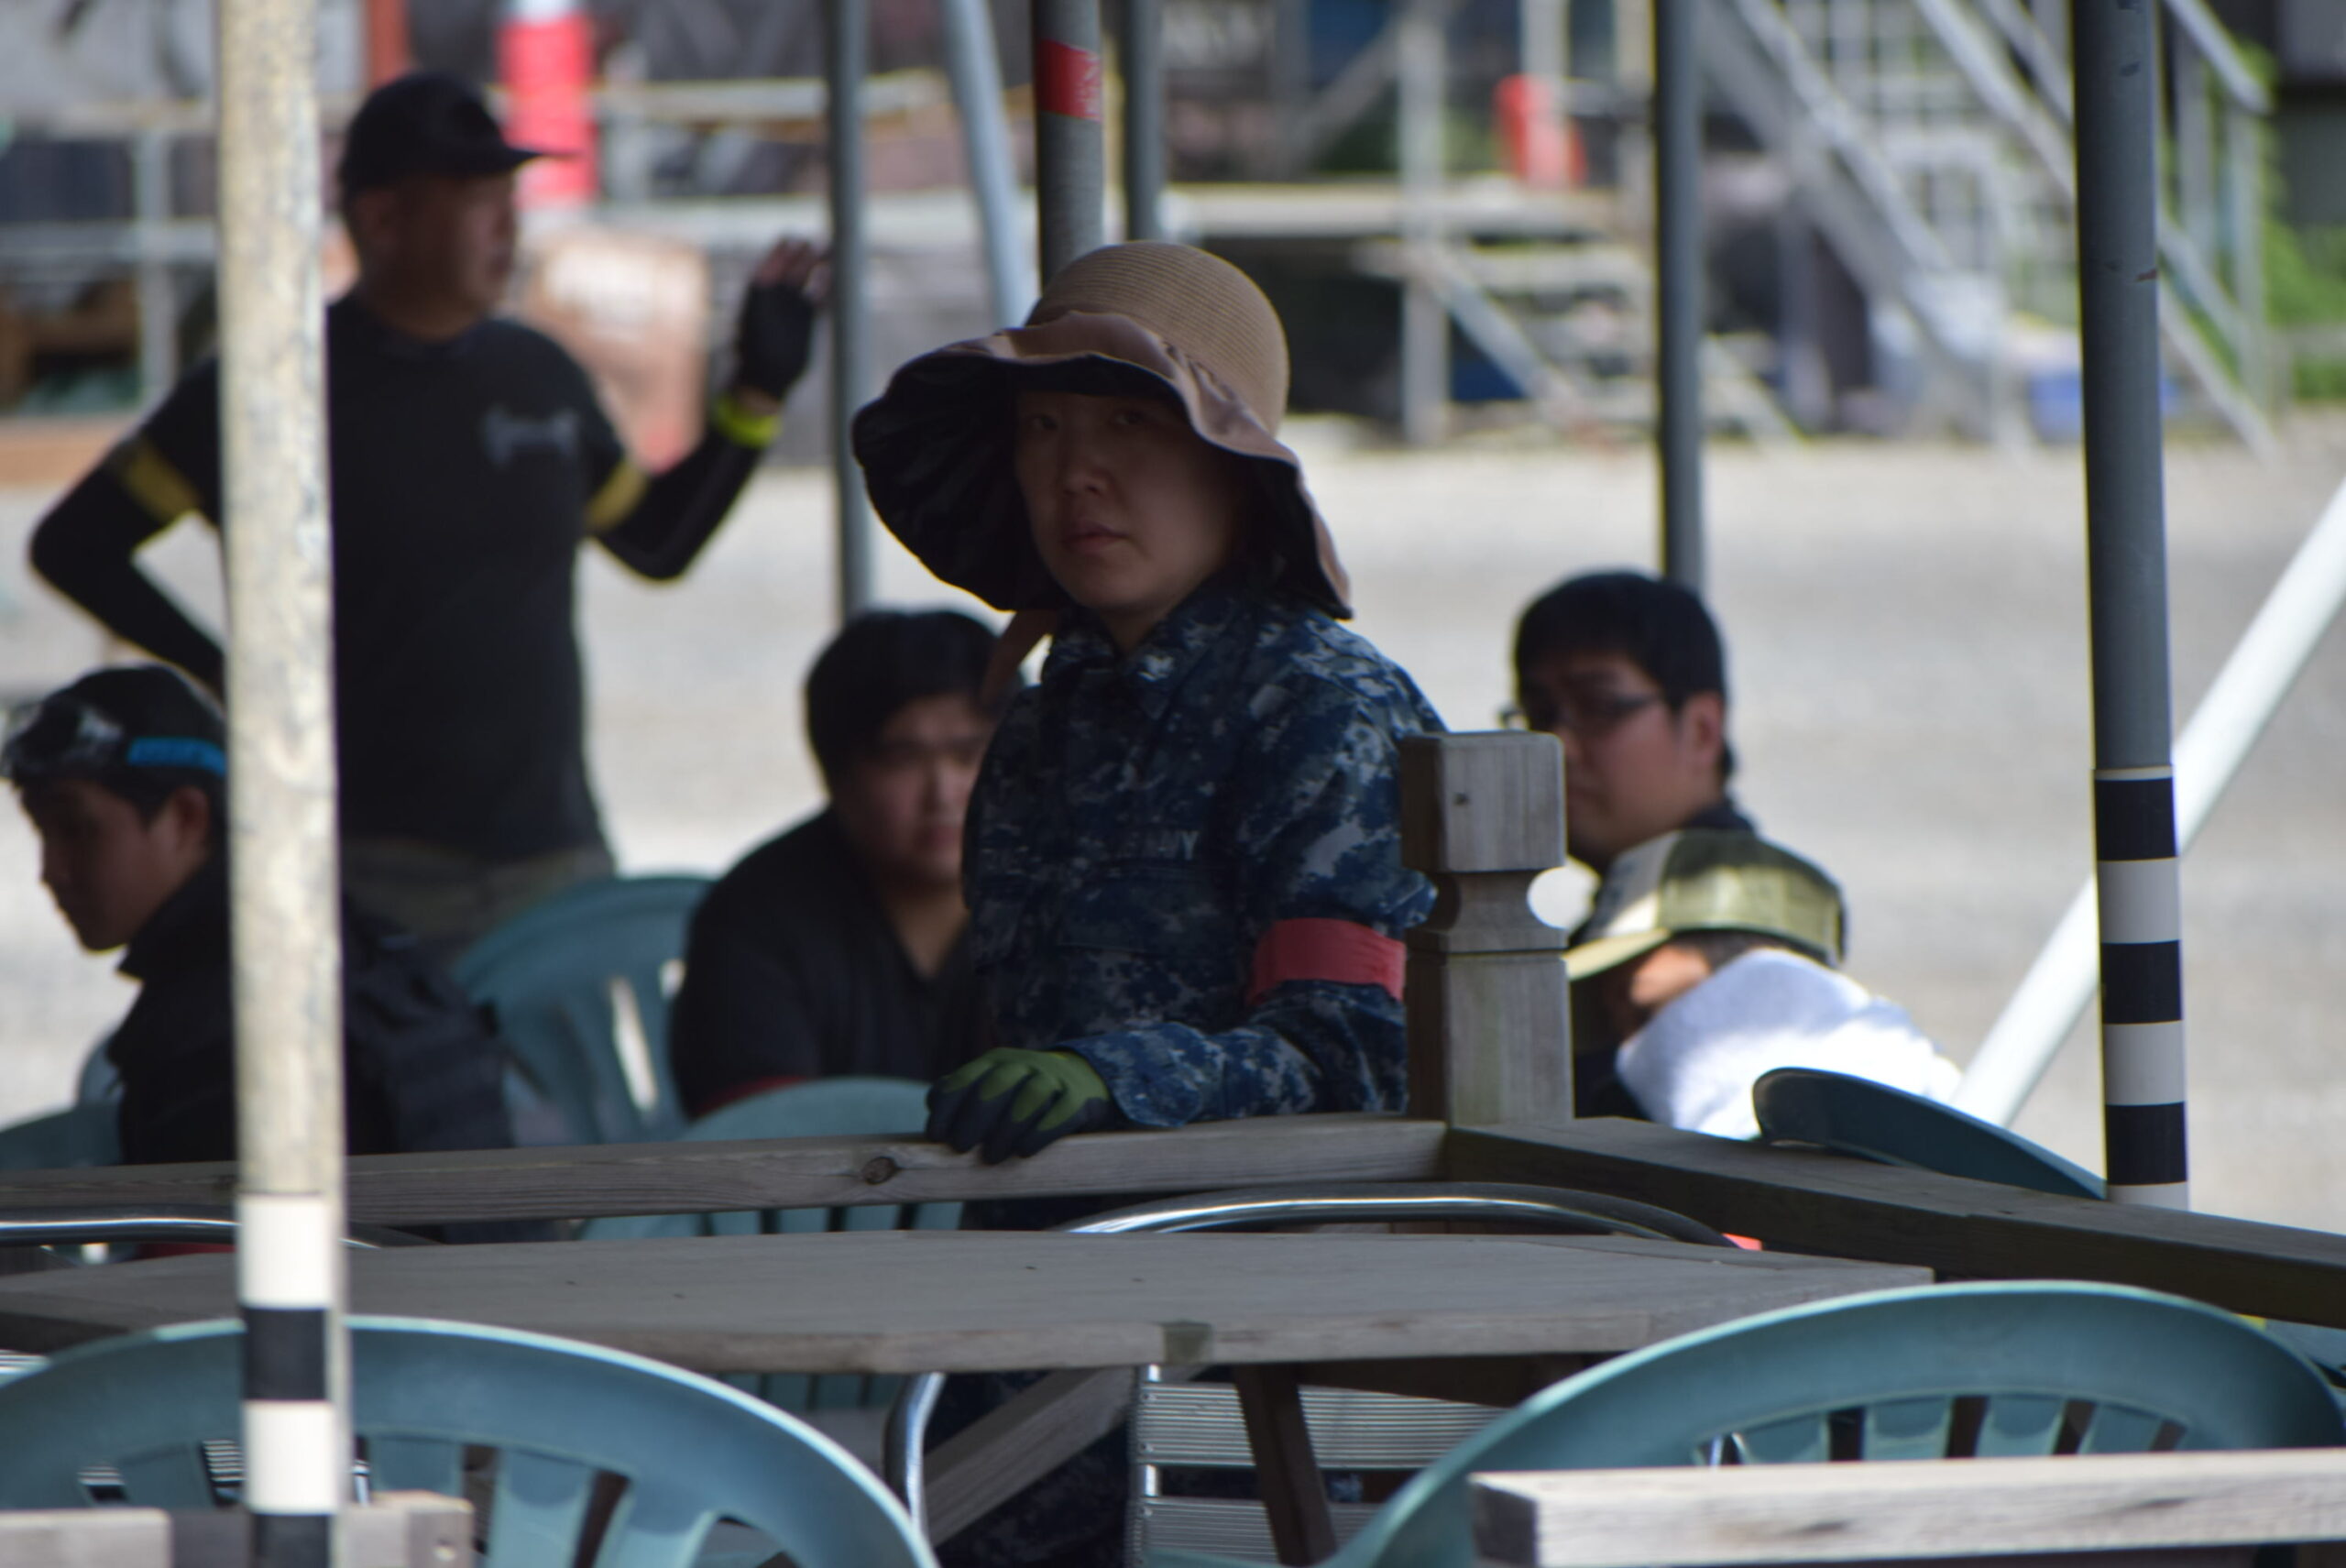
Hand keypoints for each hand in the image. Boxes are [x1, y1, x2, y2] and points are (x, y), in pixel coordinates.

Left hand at [731, 237, 828, 401]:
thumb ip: (761, 300)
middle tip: (814, 244)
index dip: (780, 253)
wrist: (765, 378)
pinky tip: (835, 278)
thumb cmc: (754, 351)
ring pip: (806, 281)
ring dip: (817, 267)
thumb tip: (764, 278)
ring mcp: (792, 308)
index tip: (789, 240)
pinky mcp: (806, 320)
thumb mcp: (753, 321)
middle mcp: (776, 299)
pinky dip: (827, 289)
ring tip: (830, 252)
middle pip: (791, 270)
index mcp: (760, 295)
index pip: (771, 266)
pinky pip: (819, 299)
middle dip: (802, 256)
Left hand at [927, 1048, 1112, 1163]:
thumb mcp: (991, 1087)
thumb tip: (935, 1113)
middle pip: (995, 1086)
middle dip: (973, 1120)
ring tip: (992, 1158)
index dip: (947, 1108)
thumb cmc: (1020, 1094)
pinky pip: (1060, 1113)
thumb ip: (962, 1096)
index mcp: (994, 1062)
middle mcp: (1023, 1064)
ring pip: (1029, 1098)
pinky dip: (1040, 1134)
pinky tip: (1024, 1152)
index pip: (964, 1080)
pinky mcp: (1077, 1098)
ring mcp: (1053, 1079)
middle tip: (961, 1148)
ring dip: (1006, 1130)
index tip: (936, 1136)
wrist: (1080, 1080)